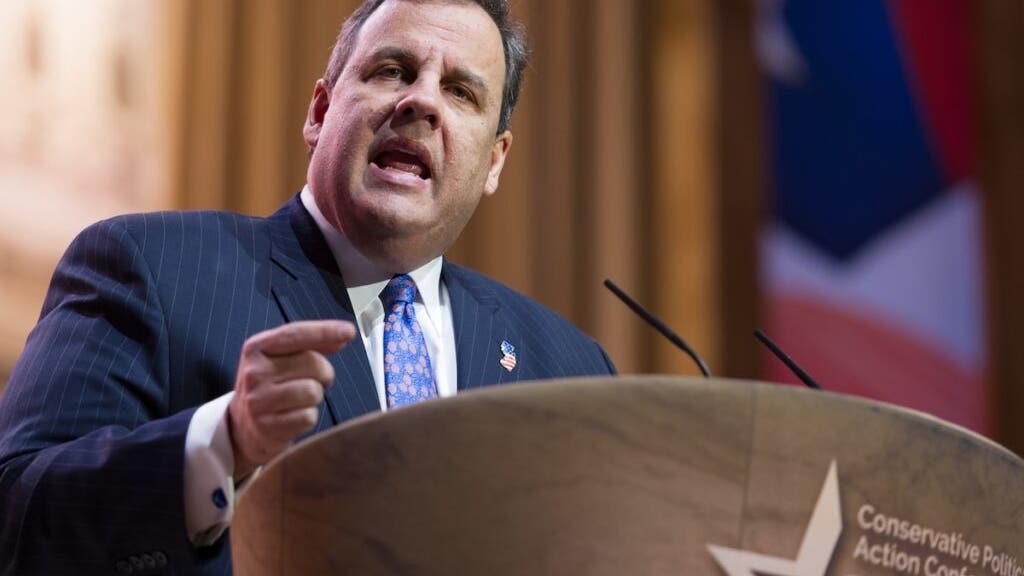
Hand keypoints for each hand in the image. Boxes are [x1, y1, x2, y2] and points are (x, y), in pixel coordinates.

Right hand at [228, 320, 355, 477]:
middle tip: (312, 381)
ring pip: (313, 391)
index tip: (349, 331)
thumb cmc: (269, 387)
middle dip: (323, 373)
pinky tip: (294, 417)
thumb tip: (343, 335)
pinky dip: (308, 417)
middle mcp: (255, 372)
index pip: (295, 334)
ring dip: (315, 396)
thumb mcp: (278, 359)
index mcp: (256, 348)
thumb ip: (309, 344)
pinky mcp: (268, 427)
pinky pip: (309, 416)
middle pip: (313, 363)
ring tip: (300, 400)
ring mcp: (259, 400)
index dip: (325, 330)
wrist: (242, 428)